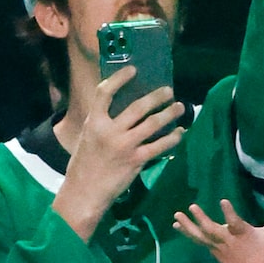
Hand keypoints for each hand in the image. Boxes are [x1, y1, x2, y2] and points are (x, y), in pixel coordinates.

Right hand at [55, 68, 184, 240]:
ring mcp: (124, 146)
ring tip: (179, 107)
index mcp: (94, 122)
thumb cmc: (84, 166)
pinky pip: (159, 146)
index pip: (105, 92)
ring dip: (168, 114)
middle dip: (156, 97)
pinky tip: (179, 133)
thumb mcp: (87, 138)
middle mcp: (110, 131)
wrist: (84, 192)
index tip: (133, 69)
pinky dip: (171, 138)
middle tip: (168, 91)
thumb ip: (102, 124)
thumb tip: (121, 112)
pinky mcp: (135, 160)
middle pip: (137, 107)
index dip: (119, 78)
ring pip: (152, 124)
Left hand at [172, 196, 263, 262]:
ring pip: (201, 236)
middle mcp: (228, 240)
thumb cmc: (262, 253)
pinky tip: (177, 223)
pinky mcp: (212, 250)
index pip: (236, 223)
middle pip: (213, 230)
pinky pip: (198, 240)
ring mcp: (218, 246)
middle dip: (202, 220)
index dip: (229, 213)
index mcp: (243, 235)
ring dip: (188, 226)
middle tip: (192, 206)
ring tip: (176, 215)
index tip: (223, 201)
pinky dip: (187, 233)